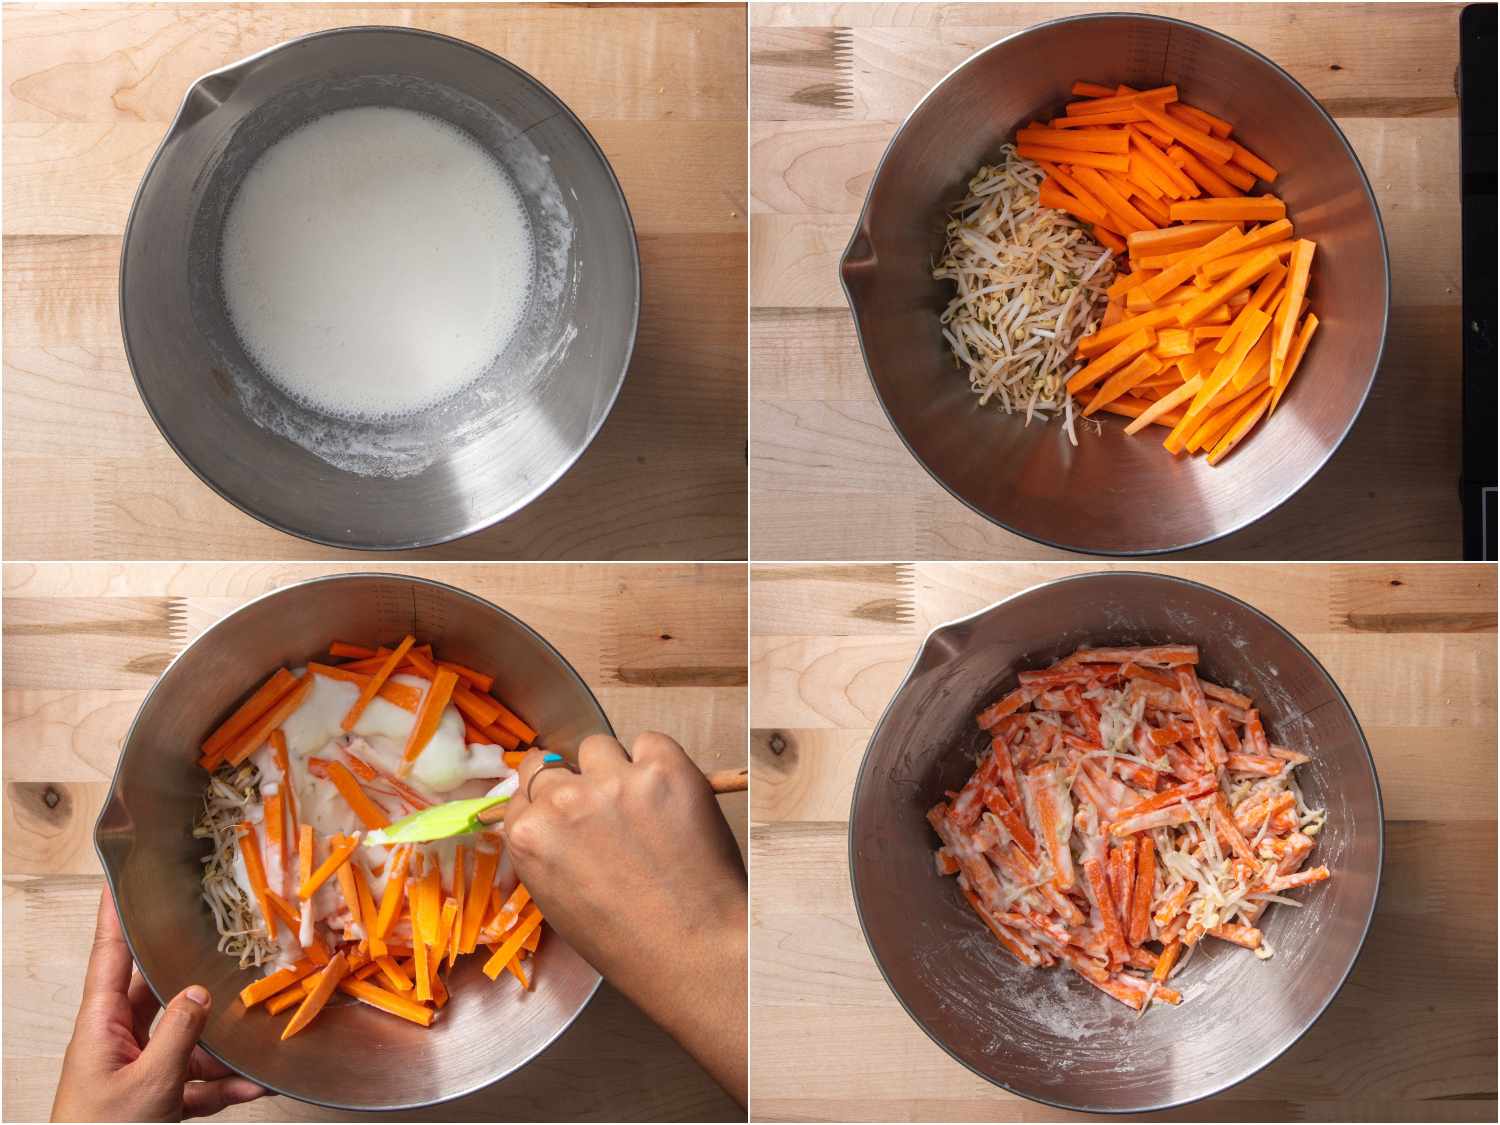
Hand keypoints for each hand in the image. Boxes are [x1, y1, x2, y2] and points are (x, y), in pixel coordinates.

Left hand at [51, 888, 265, 1121]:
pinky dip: (228, 1084)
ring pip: (190, 1039)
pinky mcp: (158, 1098)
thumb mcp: (147, 1084)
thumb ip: (178, 1034)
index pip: (108, 956)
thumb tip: (201, 991)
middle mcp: (120, 1039)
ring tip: (264, 1031)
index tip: (121, 875)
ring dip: (225, 1043)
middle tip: (230, 942)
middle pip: (163, 993)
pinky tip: (260, 1082)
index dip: (114, 915)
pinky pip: (199, 1080)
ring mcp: (140, 1069)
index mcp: (101, 1025)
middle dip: (200, 975)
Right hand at [504, 732, 746, 1103]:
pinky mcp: (664, 767)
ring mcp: (614, 780)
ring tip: (642, 806)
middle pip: (556, 763)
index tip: (567, 806)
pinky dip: (659, 763)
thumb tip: (550, 814)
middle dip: (576, 783)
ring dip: (614, 768)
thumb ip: (547, 847)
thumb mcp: (557, 899)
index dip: (547, 796)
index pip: (524, 788)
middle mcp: (564, 800)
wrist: (693, 948)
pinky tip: (671, 800)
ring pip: (600, 747)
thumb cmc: (626, 942)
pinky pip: (650, 742)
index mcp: (529, 836)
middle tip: (606, 810)